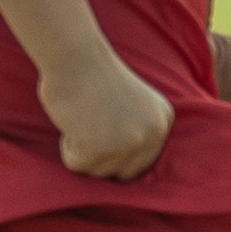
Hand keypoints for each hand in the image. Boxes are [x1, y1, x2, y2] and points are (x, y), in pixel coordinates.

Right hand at [45, 45, 175, 178]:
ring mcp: (129, 141)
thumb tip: (125, 174)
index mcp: (163, 120)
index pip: (143, 163)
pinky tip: (72, 124)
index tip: (102, 142)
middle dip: (102, 160)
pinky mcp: (100, 147)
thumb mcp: (134, 103)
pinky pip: (77, 165)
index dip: (118, 157)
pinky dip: (68, 149)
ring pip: (99, 172)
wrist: (76, 57)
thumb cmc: (94, 76)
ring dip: (83, 152)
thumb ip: (137, 130)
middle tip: (87, 135)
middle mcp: (152, 133)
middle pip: (123, 173)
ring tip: (81, 123)